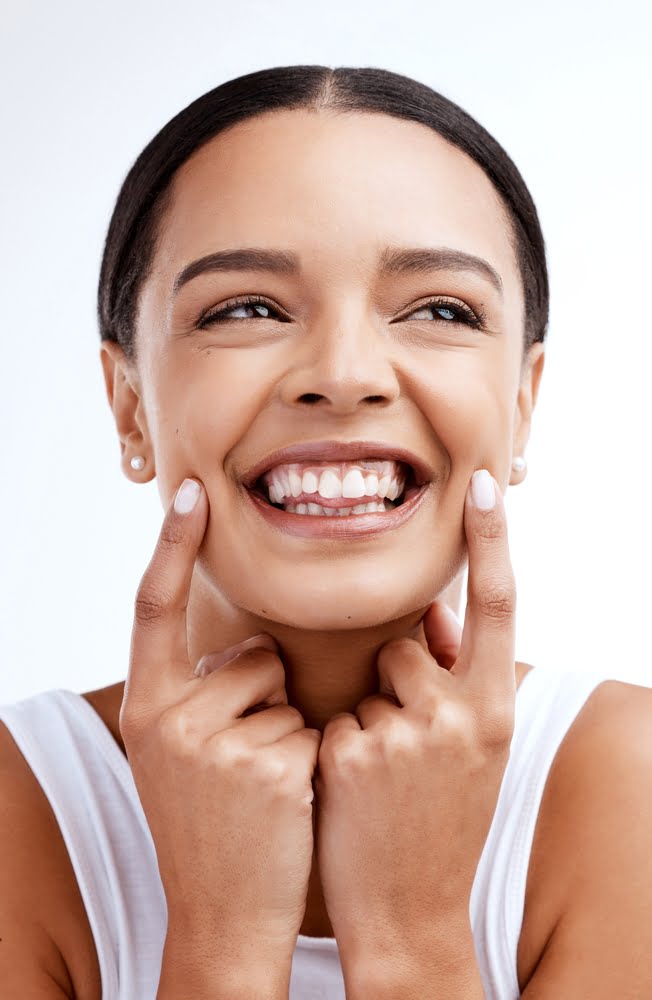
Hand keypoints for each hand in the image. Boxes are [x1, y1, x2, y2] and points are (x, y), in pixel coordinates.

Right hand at [120, 478, 320, 986]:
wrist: (221, 916)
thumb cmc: (211, 825)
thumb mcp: (178, 754)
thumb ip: (203, 695)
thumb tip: (256, 644)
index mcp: (146, 707)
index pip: (153, 606)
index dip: (171, 546)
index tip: (190, 492)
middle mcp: (168, 718)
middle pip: (249, 654)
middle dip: (263, 694)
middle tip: (244, 763)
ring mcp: (214, 744)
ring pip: (283, 690)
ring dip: (287, 729)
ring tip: (263, 788)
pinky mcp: (265, 766)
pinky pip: (310, 725)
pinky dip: (310, 757)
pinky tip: (285, 804)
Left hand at [314, 470, 515, 976]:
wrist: (410, 913)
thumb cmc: (442, 818)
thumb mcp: (475, 748)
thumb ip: (455, 676)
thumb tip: (430, 616)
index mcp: (496, 706)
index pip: (500, 600)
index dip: (494, 537)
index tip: (484, 480)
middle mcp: (460, 713)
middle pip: (407, 643)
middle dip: (397, 678)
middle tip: (407, 750)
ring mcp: (407, 733)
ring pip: (371, 676)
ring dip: (370, 710)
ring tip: (383, 776)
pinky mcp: (353, 752)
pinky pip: (338, 711)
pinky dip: (341, 742)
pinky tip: (355, 793)